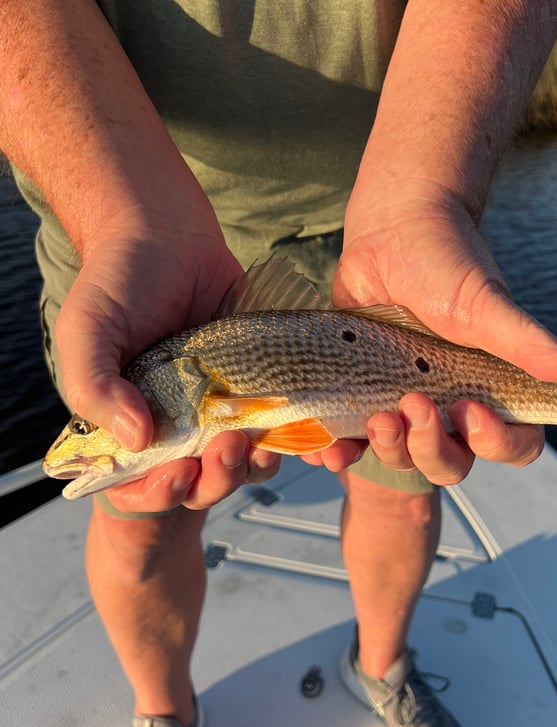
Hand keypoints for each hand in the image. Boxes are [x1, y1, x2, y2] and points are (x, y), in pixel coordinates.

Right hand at [56, 226, 279, 511]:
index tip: (178, 472)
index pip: (142, 485)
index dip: (160, 492)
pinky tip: (299, 430)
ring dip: (253, 464)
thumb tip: (136, 441)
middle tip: (226, 448)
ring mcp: (219, 408)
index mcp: (128, 426)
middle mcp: (176, 426)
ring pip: (243, 461)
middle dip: (217, 478)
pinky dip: (292, 436)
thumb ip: (95, 387)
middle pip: (201, 482)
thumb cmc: (116, 282)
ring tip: (255, 441)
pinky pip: (278, 425)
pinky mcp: (258, 385)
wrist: (166, 233)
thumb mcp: (87, 331)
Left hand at [323, 195, 556, 485]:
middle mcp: (450, 404)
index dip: (496, 444)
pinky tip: (327, 451)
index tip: (472, 411)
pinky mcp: (361, 394)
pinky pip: (353, 440)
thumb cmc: (448, 260)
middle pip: (451, 462)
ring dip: (389, 451)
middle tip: (412, 406)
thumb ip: (530, 343)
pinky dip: (340, 452)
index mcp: (492, 389)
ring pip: (402, 458)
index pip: (511, 444)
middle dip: (430, 448)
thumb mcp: (486, 306)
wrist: (389, 228)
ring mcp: (404, 402)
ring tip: (376, 419)